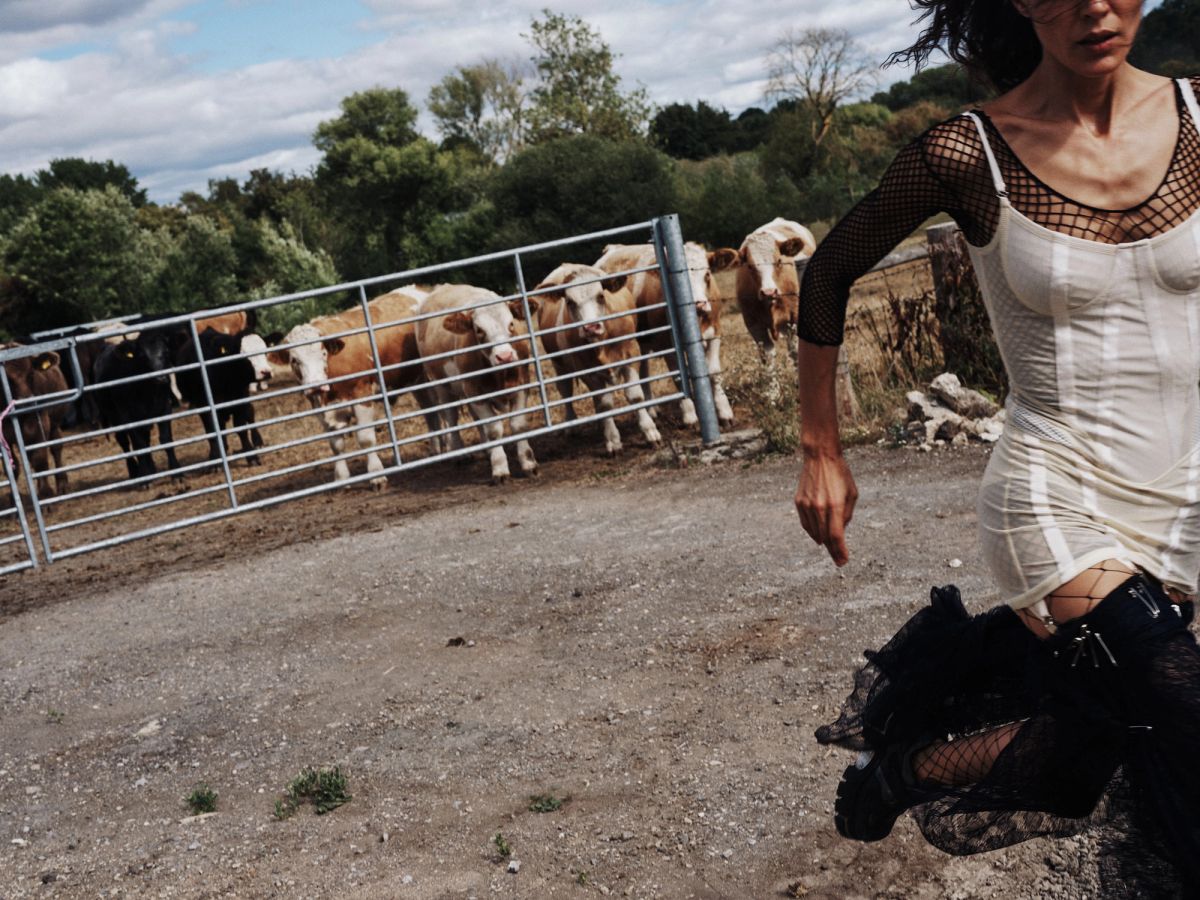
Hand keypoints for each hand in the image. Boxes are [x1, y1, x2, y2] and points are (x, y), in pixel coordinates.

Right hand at [794, 451, 857, 565]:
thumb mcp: (852, 494)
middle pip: (825, 537)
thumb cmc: (840, 474)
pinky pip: (805, 523)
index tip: (843, 561)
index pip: (836, 535)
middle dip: (833, 551)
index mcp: (835, 504)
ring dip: (823, 542)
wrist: (820, 457)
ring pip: (814, 532)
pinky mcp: (799, 502)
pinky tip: (818, 535)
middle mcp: (819, 506)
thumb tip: (839, 533)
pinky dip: (812, 531)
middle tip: (839, 560)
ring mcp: (807, 505)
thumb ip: (847, 515)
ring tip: (831, 547)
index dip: (840, 550)